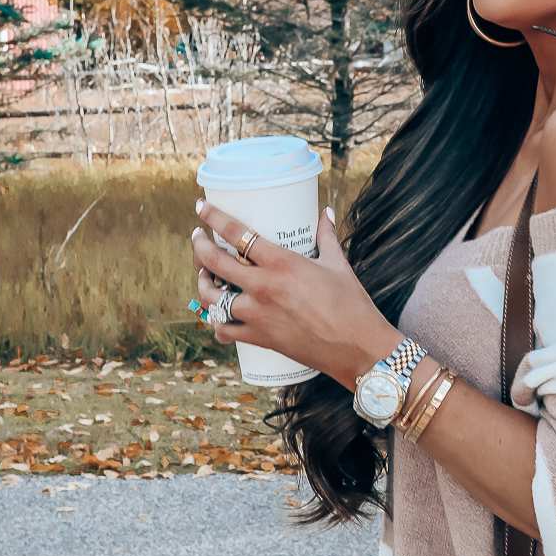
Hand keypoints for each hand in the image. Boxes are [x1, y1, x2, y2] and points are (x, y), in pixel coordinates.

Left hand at [191, 203, 399, 389]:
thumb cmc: (352, 304)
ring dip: (203, 284)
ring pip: (211, 297)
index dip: (213, 217)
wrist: (357, 347)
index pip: (237, 232)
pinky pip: (224, 330)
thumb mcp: (338, 264)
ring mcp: (258, 314)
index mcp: (282, 262)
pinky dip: (216, 322)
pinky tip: (217, 315)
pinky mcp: (260, 338)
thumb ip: (326, 236)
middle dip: (199, 246)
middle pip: (214, 262)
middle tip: (199, 238)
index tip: (201, 208)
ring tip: (204, 276)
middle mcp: (263, 286)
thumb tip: (326, 213)